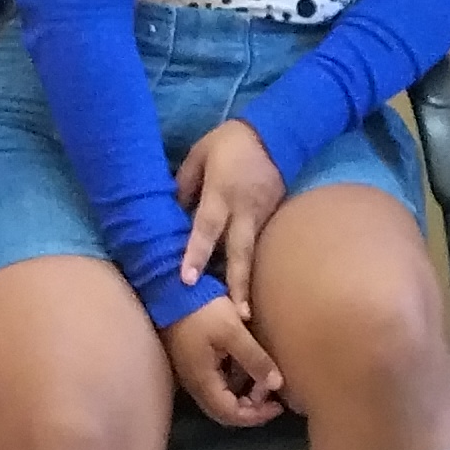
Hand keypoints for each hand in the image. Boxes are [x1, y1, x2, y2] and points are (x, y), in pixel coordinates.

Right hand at [163, 297, 284, 429]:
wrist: (167, 288)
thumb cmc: (201, 310)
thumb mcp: (233, 332)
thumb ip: (255, 359)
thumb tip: (277, 385)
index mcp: (203, 382)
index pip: (231, 414)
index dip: (257, 415)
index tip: (278, 404)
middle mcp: (195, 383)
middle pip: (225, 409)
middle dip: (252, 406)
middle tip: (273, 391)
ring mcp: (191, 371)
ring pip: (221, 394)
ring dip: (244, 390)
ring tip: (265, 374)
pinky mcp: (192, 358)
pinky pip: (217, 378)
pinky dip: (235, 377)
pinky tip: (248, 360)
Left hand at [173, 120, 287, 319]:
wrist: (277, 134)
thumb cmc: (231, 142)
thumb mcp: (200, 154)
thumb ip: (184, 184)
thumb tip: (172, 213)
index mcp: (222, 193)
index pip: (206, 228)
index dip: (196, 253)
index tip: (188, 280)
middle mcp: (243, 211)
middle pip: (239, 253)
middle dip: (237, 285)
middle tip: (238, 316)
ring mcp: (260, 218)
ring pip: (250, 255)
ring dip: (246, 284)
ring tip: (244, 315)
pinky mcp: (270, 219)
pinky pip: (255, 246)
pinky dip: (248, 267)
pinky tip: (243, 290)